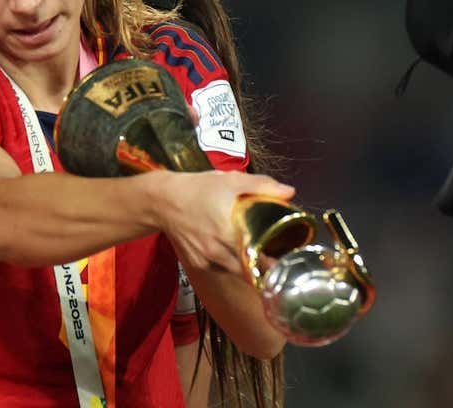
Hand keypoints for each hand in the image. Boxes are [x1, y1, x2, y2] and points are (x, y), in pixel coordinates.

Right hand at [149, 170, 293, 274]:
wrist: (162, 201)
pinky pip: (219, 269)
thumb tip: (289, 192)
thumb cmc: (198, 189)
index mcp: (230, 233)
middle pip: (249, 271)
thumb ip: (261, 185)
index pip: (259, 260)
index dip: (276, 263)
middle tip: (275, 257)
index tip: (286, 257)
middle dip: (264, 266)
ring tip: (255, 254)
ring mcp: (207, 260)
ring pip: (235, 272)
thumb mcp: (230, 181)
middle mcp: (218, 252)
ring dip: (246, 266)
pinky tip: (230, 250)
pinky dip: (228, 263)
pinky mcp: (197, 264)